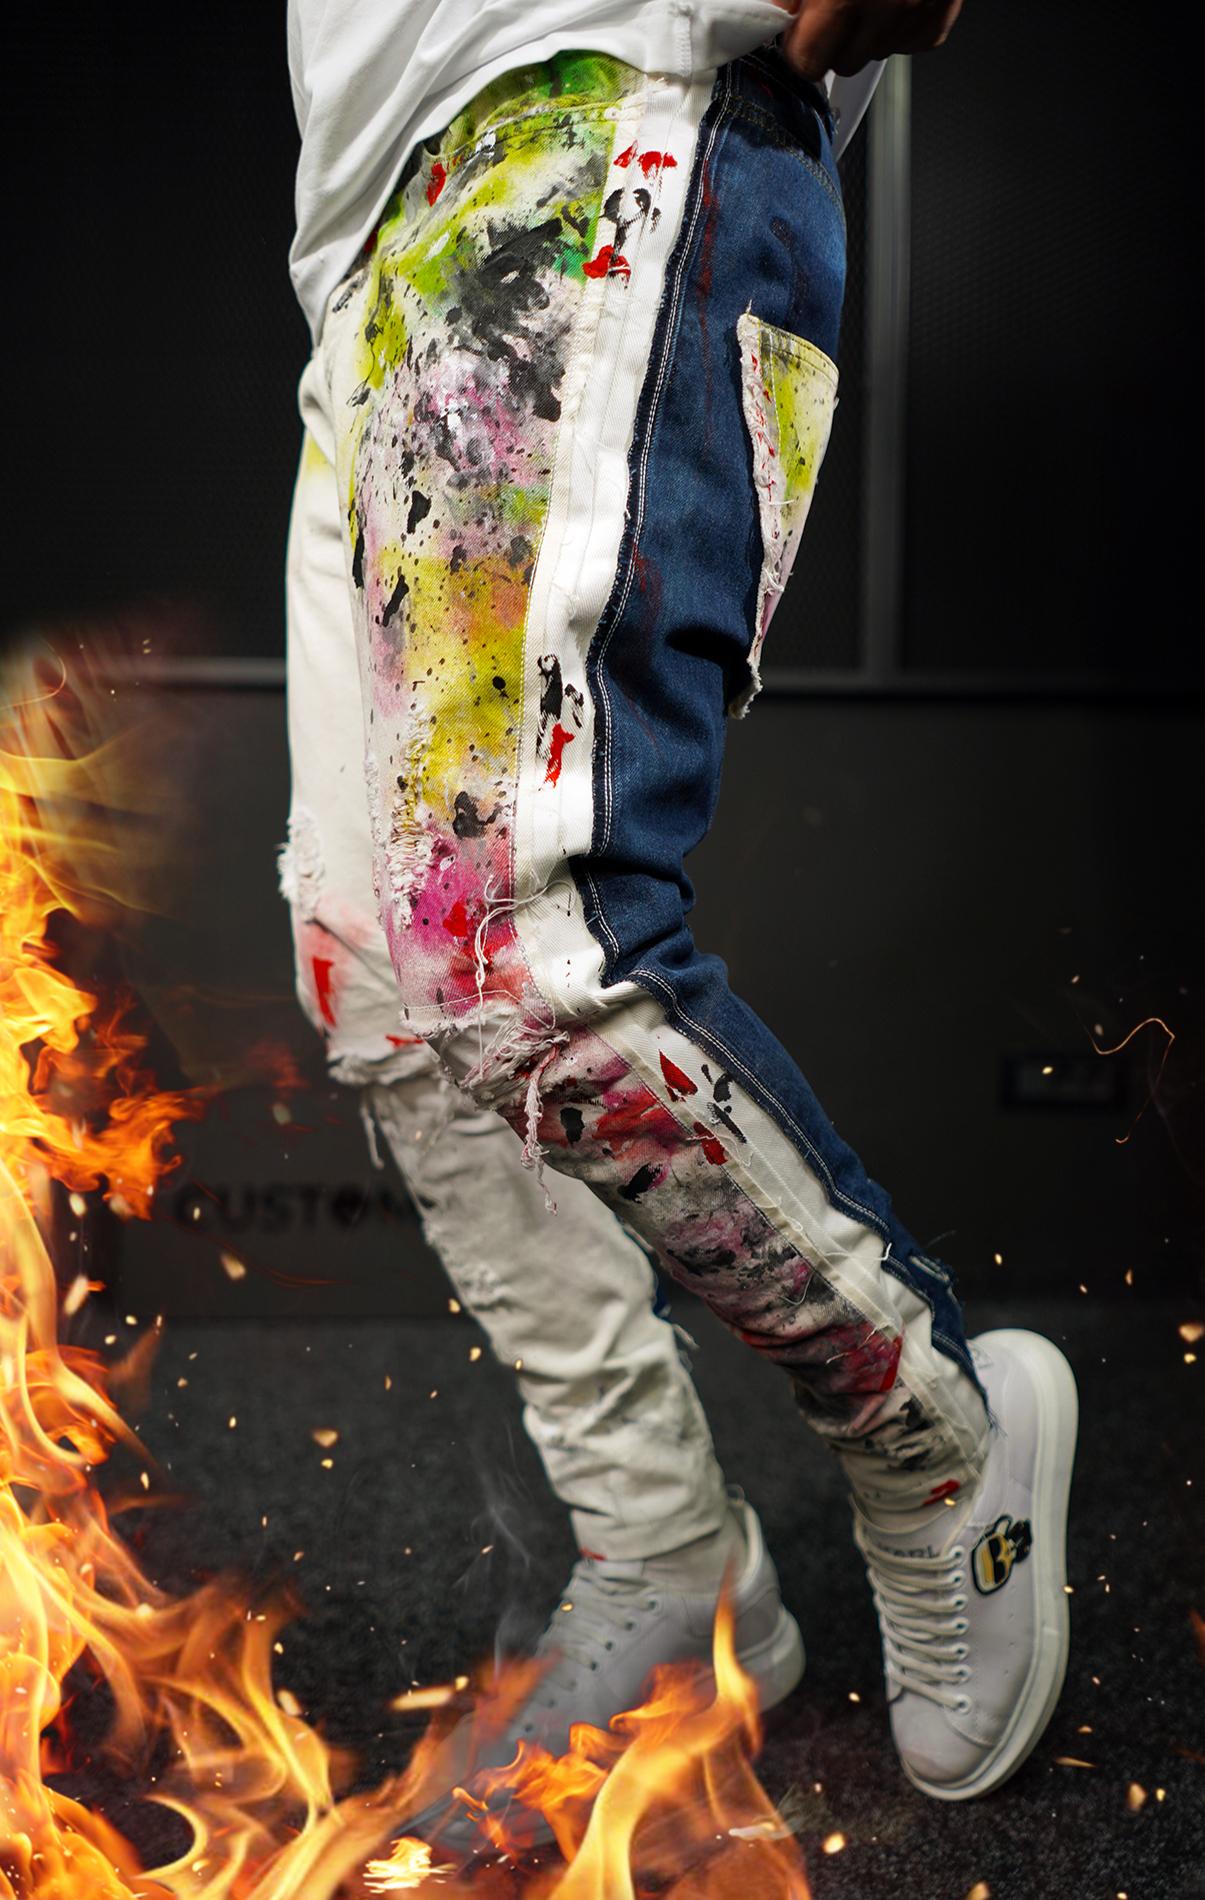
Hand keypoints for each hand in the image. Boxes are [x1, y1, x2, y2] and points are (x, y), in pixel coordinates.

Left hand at [774, 0, 964, 78]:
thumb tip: (769, 13)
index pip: (808, 61)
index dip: (800, 46)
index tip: (800, 31)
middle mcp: (884, 6)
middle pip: (842, 63)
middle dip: (834, 40)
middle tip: (837, 4)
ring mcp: (914, 14)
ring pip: (874, 53)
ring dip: (868, 31)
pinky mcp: (936, 20)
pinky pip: (906, 42)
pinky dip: (898, 25)